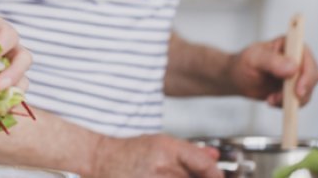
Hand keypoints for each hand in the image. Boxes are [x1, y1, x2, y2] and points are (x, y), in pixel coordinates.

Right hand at [93, 134, 221, 177]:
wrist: (100, 160)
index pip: (205, 166)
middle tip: (182, 174)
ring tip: (166, 175)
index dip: (216, 175)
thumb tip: (214, 157)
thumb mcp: (160, 143)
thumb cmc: (129, 152)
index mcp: (168, 149)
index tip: (217, 177)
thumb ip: (190, 152)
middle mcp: (162, 167)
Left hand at [226, 36, 317, 106]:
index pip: (307, 58)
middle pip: (312, 76)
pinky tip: (270, 100)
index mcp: (290, 44)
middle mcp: (298, 58)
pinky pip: (300, 100)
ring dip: (290, 100)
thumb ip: (272, 61)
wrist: (236, 78)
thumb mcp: (253, 59)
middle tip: (277, 99)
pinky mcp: (295, 88)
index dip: (307, 75)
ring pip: (308, 90)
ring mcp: (298, 74)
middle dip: (299, 92)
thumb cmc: (243, 63)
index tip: (298, 90)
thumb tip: (293, 68)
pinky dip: (286, 104)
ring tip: (270, 99)